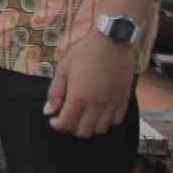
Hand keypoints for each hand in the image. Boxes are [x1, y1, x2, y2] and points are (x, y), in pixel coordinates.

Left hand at [45, 8, 140, 137]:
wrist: (112, 40)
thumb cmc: (84, 52)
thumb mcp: (63, 69)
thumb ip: (55, 92)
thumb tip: (48, 111)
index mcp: (79, 97)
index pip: (66, 123)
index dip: (57, 125)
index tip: (54, 119)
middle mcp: (97, 104)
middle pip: (84, 131)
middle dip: (72, 128)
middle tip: (68, 117)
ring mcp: (113, 103)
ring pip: (101, 129)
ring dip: (90, 126)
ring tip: (84, 115)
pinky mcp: (124, 99)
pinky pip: (118, 120)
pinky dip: (108, 121)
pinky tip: (101, 112)